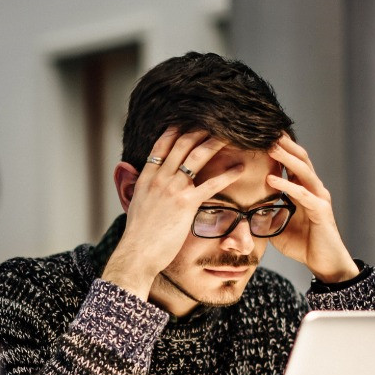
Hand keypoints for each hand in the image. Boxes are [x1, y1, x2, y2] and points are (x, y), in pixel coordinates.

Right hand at [102, 128, 245, 299]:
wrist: (137, 253)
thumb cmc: (138, 236)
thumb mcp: (135, 206)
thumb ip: (140, 190)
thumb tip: (142, 185)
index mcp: (146, 178)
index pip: (161, 145)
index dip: (176, 130)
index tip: (188, 121)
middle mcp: (159, 178)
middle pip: (182, 144)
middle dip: (200, 130)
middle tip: (216, 122)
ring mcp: (173, 189)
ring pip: (197, 157)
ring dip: (215, 143)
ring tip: (232, 135)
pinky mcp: (186, 204)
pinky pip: (211, 184)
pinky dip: (228, 174)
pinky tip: (240, 169)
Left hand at [266, 134, 359, 282]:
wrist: (325, 263)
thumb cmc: (304, 245)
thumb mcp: (277, 227)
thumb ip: (265, 215)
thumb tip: (243, 211)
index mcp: (303, 190)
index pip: (292, 163)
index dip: (280, 150)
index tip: (262, 136)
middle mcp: (313, 189)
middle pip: (300, 159)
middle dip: (284, 144)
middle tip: (267, 130)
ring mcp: (319, 198)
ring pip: (303, 171)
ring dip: (286, 157)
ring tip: (270, 146)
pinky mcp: (321, 211)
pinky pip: (302, 194)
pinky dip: (287, 185)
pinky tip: (271, 179)